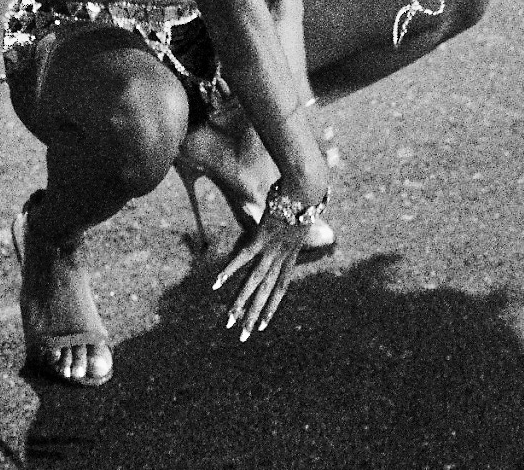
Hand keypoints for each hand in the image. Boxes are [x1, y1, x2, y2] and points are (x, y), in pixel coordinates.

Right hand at [211, 185, 322, 341]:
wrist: (306, 188)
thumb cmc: (302, 198)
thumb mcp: (299, 219)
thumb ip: (291, 227)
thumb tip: (285, 223)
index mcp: (292, 255)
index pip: (281, 288)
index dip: (271, 307)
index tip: (263, 325)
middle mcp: (282, 257)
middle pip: (266, 292)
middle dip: (254, 315)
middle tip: (243, 336)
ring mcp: (272, 249)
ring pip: (254, 282)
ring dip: (241, 302)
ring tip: (230, 319)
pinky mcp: (261, 237)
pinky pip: (243, 259)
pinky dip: (229, 271)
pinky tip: (217, 283)